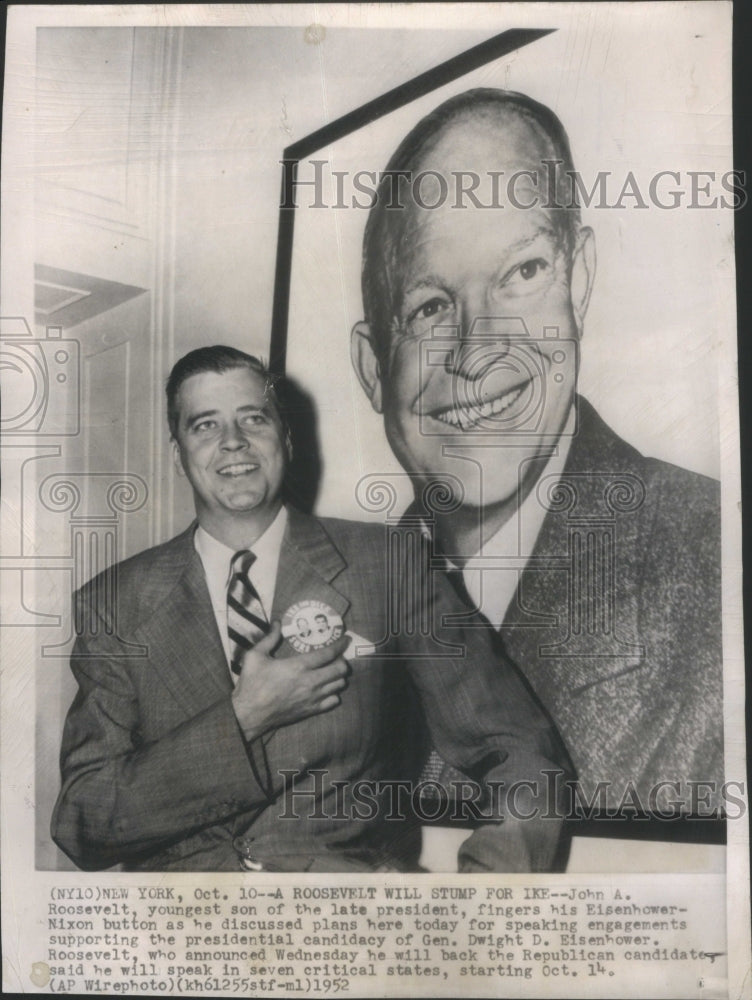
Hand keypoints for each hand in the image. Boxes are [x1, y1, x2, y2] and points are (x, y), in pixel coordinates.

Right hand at [231, 621, 350, 740]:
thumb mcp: (255, 656)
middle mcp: (310, 682)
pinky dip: (334, 693)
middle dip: (342, 660)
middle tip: (337, 656)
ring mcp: (312, 698)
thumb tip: (277, 623)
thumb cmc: (251, 684)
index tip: (346, 639)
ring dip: (339, 676)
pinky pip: (333, 701)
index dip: (340, 645)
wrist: (248, 714)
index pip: (328, 654)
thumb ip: (269, 638)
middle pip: (339, 669)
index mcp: (298, 666)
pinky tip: (326, 689)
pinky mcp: (310, 710)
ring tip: (333, 671)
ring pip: (339, 685)